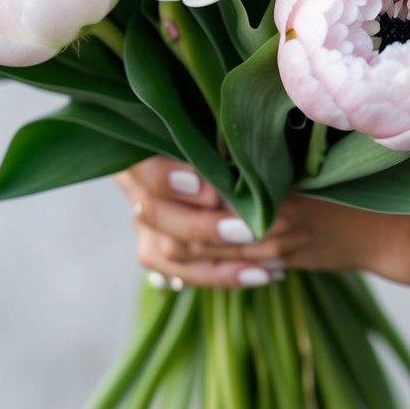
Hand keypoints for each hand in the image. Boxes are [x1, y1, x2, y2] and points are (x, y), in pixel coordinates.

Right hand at [116, 157, 311, 288]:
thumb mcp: (221, 133)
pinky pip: (189, 275)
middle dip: (206, 226)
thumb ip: (223, 142)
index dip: (169, 179)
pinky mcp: (162, 255)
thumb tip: (244, 155)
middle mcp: (137, 188)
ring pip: (172, 250)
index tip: (209, 190)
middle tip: (249, 229)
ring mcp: (146, 226)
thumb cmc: (230, 140)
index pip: (142, 166)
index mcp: (144, 147)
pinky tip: (266, 273)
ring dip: (225, 254)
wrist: (235, 166)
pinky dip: (228, 275)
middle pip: (156, 214)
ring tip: (272, 257)